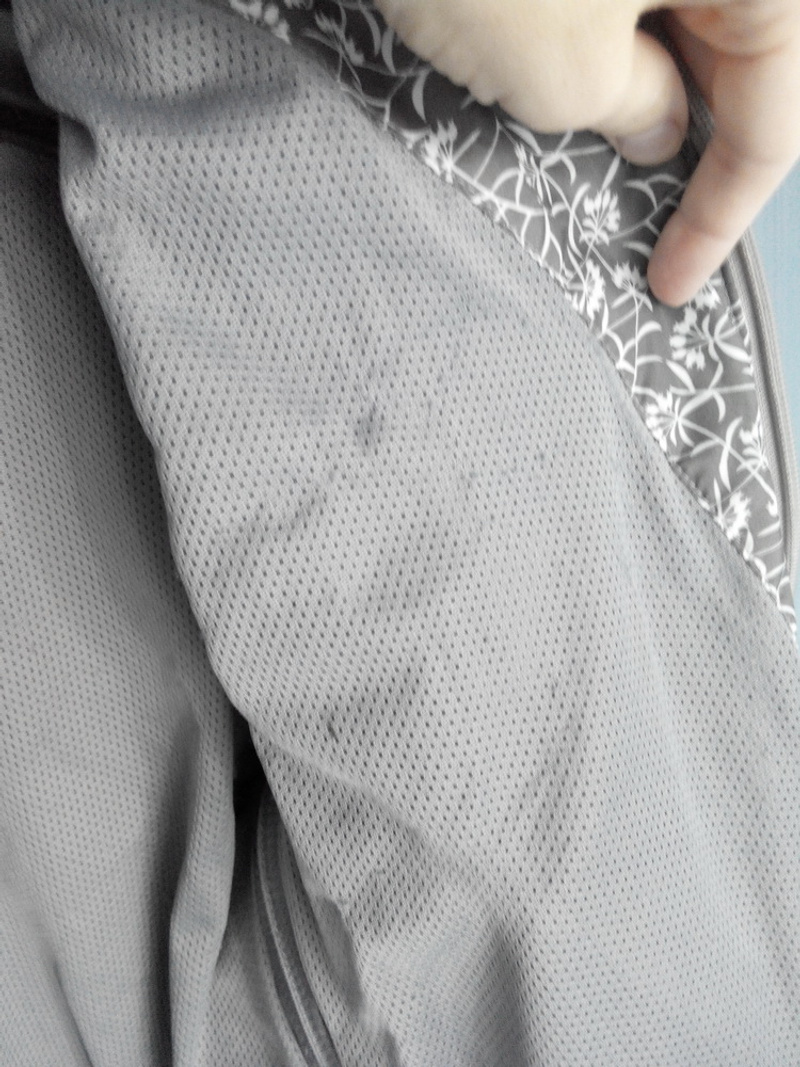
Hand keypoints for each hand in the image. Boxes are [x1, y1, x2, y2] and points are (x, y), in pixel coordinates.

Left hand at [374, 0, 799, 306]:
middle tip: (640, 222)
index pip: (775, 117)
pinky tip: (569, 75)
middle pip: (742, 55)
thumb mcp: (564, 70)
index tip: (671, 286)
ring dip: (648, 88)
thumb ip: (633, 111)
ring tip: (594, 146)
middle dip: (692, 147)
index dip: (721, 216)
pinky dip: (610, 39)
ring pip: (684, 15)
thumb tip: (657, 126)